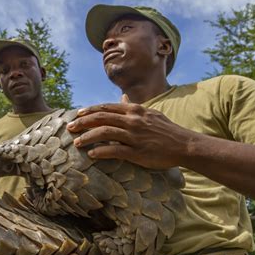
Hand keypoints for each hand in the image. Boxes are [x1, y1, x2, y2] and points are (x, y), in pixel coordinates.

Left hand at [67, 94, 194, 168]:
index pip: (106, 108)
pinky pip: (114, 150)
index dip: (89, 111)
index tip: (77, 114)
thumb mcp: (150, 113)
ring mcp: (134, 135)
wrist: (184, 145)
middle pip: (100, 118)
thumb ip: (133, 107)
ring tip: (77, 142)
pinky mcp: (137, 151)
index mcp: (134, 110)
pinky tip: (92, 154)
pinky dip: (101, 152)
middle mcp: (132, 120)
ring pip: (104, 133)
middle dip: (82, 122)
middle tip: (70, 128)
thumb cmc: (166, 130)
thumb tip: (122, 99)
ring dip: (87, 137)